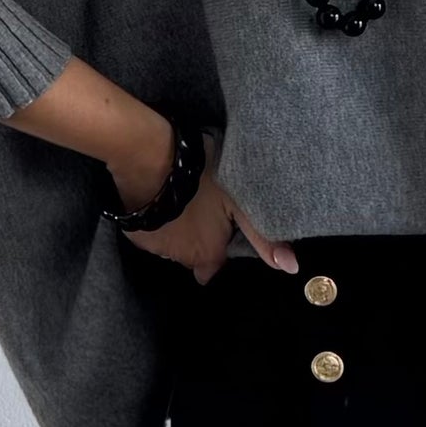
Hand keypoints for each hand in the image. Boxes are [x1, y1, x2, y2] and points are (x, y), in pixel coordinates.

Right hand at [122, 132, 297, 282]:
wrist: (152, 158)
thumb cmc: (203, 178)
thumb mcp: (241, 204)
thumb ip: (263, 237)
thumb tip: (291, 268)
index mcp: (207, 254)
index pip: (212, 267)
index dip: (216, 248)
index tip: (216, 231)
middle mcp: (180, 258)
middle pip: (191, 255)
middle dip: (195, 238)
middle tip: (199, 207)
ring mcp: (155, 247)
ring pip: (169, 244)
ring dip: (175, 228)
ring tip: (180, 200)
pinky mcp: (134, 233)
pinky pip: (148, 232)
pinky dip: (155, 220)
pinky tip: (160, 200)